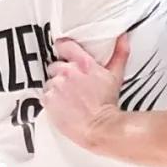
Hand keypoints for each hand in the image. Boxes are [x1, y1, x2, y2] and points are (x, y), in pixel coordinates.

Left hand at [42, 35, 129, 149]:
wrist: (99, 127)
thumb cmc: (107, 103)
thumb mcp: (116, 75)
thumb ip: (119, 53)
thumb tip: (122, 38)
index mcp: (83, 63)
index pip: (64, 45)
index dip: (63, 48)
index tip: (63, 51)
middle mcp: (67, 72)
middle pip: (55, 65)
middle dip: (62, 73)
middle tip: (72, 83)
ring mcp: (56, 86)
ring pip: (49, 81)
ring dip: (56, 86)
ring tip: (68, 96)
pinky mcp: (48, 100)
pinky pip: (44, 95)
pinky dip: (51, 99)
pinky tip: (62, 104)